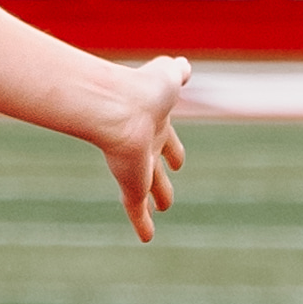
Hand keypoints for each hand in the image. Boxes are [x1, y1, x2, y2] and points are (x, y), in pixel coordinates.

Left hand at [95, 54, 190, 243]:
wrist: (119, 106)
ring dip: (154, 200)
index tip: (178, 160)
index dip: (173, 150)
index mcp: (154, 123)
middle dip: (162, 178)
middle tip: (166, 194)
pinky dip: (142, 224)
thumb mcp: (167, 76)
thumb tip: (183, 65)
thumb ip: (176, 72)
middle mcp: (144, 145)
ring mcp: (136, 166)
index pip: (167, 140)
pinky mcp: (130, 185)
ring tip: (159, 210)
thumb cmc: (142, 89)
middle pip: (156, 166)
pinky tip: (146, 238)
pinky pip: (137, 210)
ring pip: (147, 188)